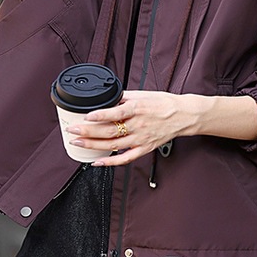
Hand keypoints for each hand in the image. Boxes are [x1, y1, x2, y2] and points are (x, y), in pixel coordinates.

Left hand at [66, 91, 199, 166]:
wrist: (183, 115)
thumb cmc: (163, 104)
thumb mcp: (143, 95)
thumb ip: (124, 98)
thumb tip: (107, 98)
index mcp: (138, 109)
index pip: (116, 114)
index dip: (100, 116)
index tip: (86, 116)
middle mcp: (138, 125)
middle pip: (110, 131)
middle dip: (88, 132)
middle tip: (73, 131)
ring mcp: (141, 139)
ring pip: (113, 145)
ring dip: (93, 145)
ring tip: (78, 143)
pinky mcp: (144, 149)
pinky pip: (125, 158)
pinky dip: (110, 162)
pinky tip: (97, 162)